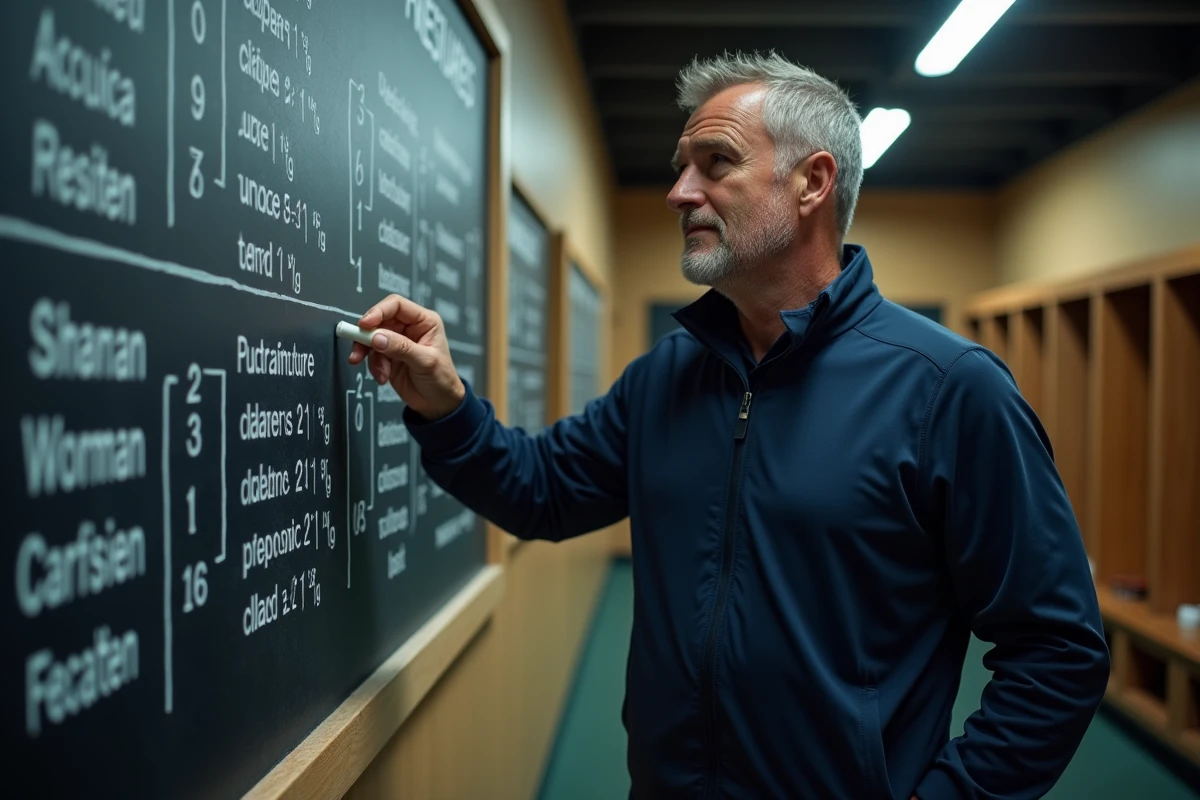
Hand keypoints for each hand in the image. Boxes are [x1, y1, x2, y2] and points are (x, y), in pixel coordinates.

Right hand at [347, 294, 465, 419]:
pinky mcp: (388, 356)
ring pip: (371, 339)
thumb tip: (377, 337)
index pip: (396, 305)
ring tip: (380, 372)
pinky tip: (383, 377)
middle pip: (379, 321)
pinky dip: (374, 366)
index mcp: (424, 321)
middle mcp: (409, 328)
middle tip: (359, 349)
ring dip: (370, 355)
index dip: (378, 311)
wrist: (438, 404)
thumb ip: (401, 348)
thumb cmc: (442, 379)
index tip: (365, 324)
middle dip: (367, 336)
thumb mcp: (425, 362)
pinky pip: (372, 355)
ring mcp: (396, 342)